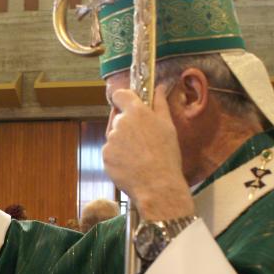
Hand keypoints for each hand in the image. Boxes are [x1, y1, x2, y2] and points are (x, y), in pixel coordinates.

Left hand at [104, 84, 194, 219]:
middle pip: (118, 118)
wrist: (157, 186)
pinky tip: (132, 165)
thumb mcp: (168, 126)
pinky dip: (118, 158)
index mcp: (136, 112)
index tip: (128, 106)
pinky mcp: (105, 156)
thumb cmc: (166, 156)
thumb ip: (160, 104)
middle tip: (143, 141)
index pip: (120, 95)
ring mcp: (110, 140)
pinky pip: (110, 153)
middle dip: (127, 126)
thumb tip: (159, 87)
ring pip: (115, 137)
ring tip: (140, 156)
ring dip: (123, 143)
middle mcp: (120, 123)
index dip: (122, 99)